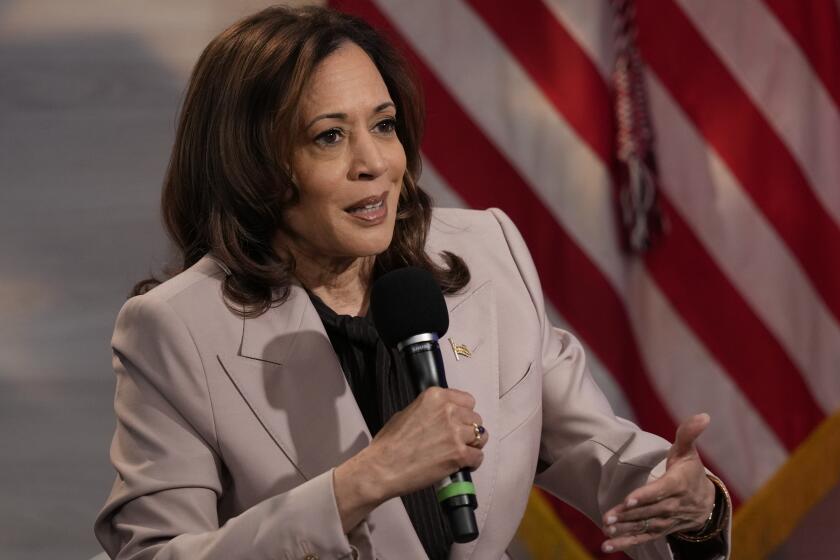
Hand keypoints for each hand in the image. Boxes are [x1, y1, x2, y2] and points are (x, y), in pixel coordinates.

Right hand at [333, 387, 487, 530]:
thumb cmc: (389, 444)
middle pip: (476, 418)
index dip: (464, 413)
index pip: (467, 400)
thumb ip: (429, 410)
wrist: (382, 467)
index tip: (460, 421)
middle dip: (469, 429)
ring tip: (463, 452)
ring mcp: (455, 433)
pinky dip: (472, 462)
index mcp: (435, 397)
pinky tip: (462, 464)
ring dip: (473, 445)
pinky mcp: (459, 454)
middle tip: (458, 440)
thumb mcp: (407, 413)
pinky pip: (478, 456)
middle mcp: (448, 411)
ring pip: (481, 436)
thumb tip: (440, 416)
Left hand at [600, 414, 715, 552]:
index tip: (629, 500)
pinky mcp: (661, 529)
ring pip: (645, 526)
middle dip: (629, 515)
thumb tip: (704, 415)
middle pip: (649, 511)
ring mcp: (667, 519)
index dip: (646, 496)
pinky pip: (644, 537)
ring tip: (606, 530)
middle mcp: (674, 505)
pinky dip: (627, 543)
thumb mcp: (688, 451)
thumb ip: (689, 433)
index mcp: (679, 483)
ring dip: (625, 530)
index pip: (661, 490)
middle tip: (608, 517)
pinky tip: (608, 546)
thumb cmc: (690, 470)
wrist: (707, 502)